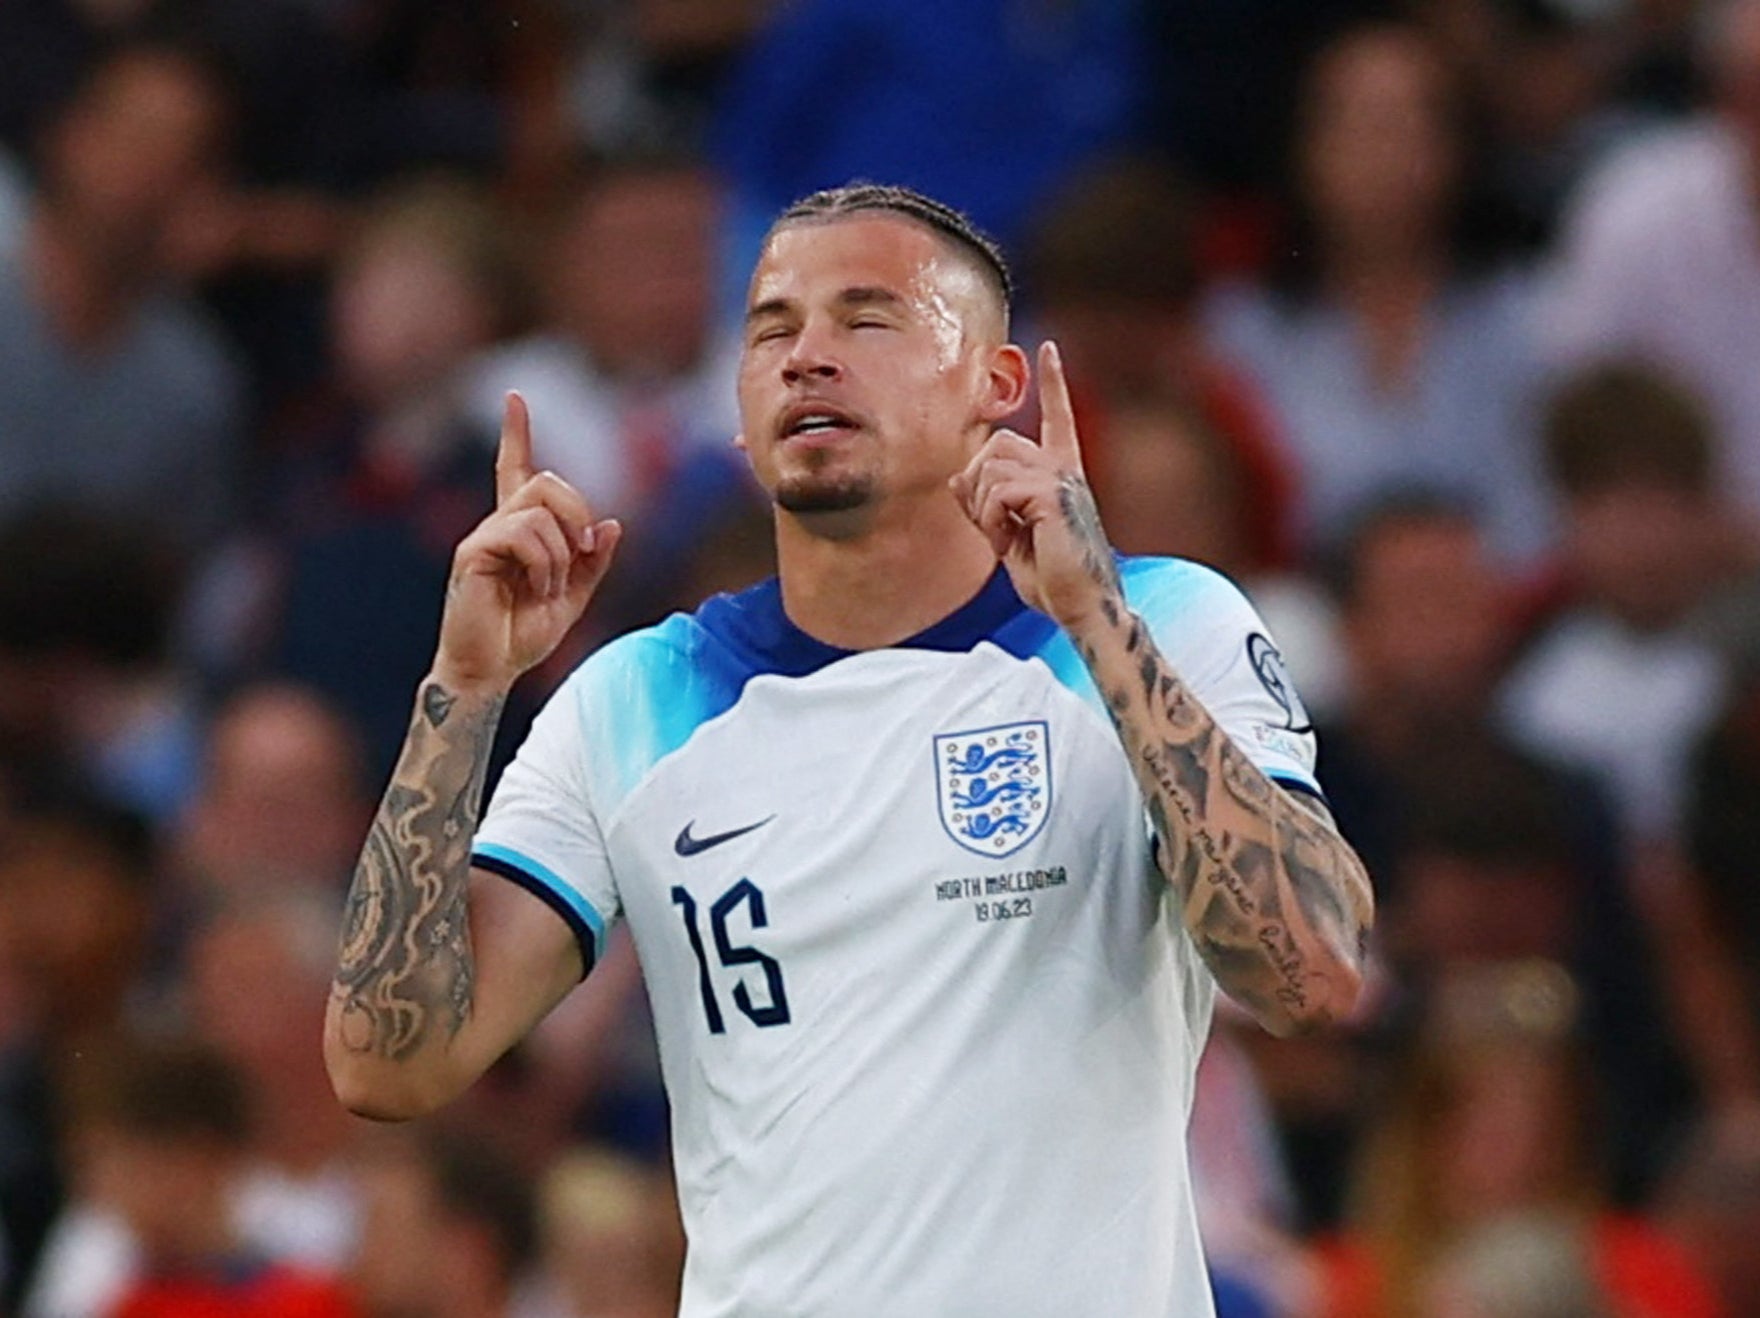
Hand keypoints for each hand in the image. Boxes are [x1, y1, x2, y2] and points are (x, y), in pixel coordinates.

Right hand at [432, 393, 621, 691]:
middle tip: (579, 556)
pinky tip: (535, 589)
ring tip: (548, 587)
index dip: (516, 434)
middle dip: (578, 515)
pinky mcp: (473, 551)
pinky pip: (523, 534)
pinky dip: (544, 563)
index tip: (514, 398)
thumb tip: (611, 523)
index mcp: (520, 531)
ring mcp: (484, 536)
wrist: (490, 670)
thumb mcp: (574, 598)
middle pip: (548, 483)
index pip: (517, 470)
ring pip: (540, 510)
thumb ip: (592, 562)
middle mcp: (499, 525)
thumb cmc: (522, 635)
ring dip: (561, 552)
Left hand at [950, 342, 1121, 629]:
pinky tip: (1006, 543)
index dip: (1053, 383)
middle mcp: (1063, 471)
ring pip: (992, 466)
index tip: (1049, 348)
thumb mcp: (1009, 537)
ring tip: (1002, 539)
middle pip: (998, 441)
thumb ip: (986, 505)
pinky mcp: (1053, 497)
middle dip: (977, 480)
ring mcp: (1060, 481)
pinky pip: (998, 492)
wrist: (1082, 607)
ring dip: (983, 508)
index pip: (1057, 418)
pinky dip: (990, 521)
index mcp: (1060, 476)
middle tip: (989, 522)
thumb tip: (954, 479)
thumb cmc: (1052, 579)